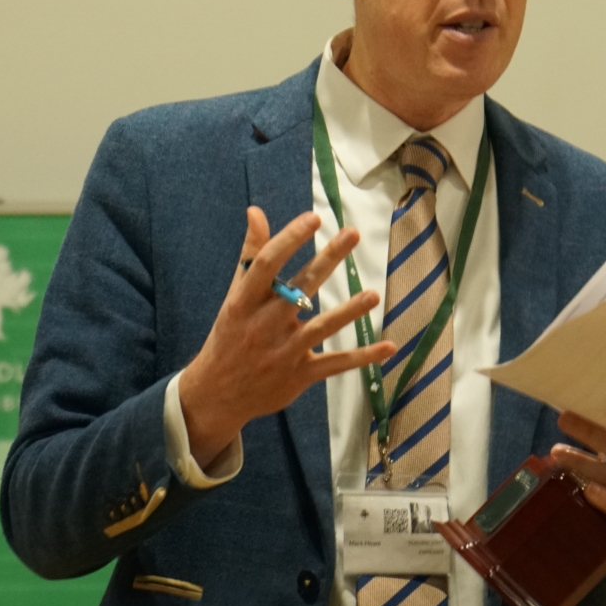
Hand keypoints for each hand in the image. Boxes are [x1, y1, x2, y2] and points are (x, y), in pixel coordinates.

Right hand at [178, 207, 395, 464]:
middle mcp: (264, 325)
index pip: (267, 264)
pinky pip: (335, 364)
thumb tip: (256, 211)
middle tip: (352, 234)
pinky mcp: (300, 375)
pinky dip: (362, 358)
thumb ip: (250, 255)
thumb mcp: (235, 297)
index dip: (290, 239)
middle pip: (300, 288)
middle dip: (327, 260)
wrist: (217, 394)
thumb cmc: (230, 336)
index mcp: (244, 302)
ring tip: (373, 295)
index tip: (313, 219)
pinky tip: (388, 347)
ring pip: (321, 328)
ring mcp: (284, 352)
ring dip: (348, 312)